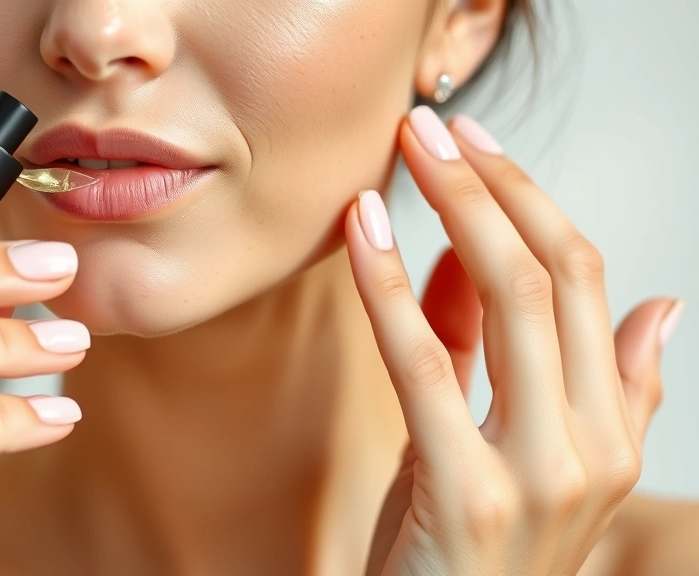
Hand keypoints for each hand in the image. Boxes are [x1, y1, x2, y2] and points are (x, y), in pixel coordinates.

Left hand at [347, 107, 683, 574]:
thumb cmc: (459, 550)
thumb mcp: (502, 448)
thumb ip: (523, 363)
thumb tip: (563, 273)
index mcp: (609, 429)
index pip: (585, 278)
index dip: (529, 199)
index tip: (474, 145)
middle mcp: (593, 447)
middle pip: (552, 273)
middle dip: (491, 184)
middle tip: (433, 129)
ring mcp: (541, 474)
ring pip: (508, 300)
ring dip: (454, 207)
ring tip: (407, 152)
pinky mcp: (468, 495)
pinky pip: (426, 361)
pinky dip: (391, 283)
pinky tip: (363, 228)